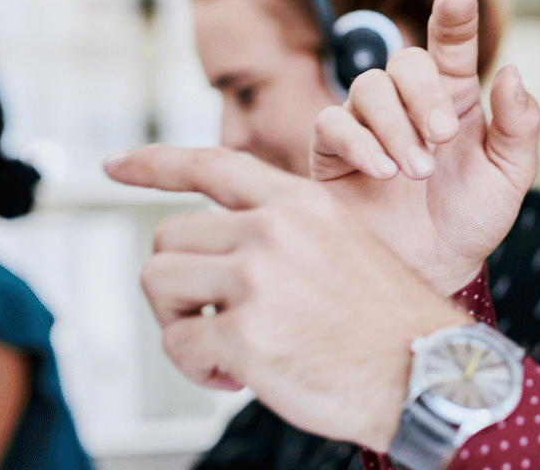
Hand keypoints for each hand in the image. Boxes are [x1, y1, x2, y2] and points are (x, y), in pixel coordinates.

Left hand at [105, 145, 467, 451]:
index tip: (113, 165)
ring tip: (224, 346)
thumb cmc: (385, 323)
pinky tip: (239, 376)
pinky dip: (197, 368)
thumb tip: (210, 251)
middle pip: (168, 238)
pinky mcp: (245, 335)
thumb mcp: (341, 244)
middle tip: (213, 318)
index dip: (153, 163)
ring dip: (179, 323)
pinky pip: (178, 346)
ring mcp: (257, 280)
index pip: (209, 163)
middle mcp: (273, 230)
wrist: (426, 375)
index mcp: (298, 202)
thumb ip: (281, 232)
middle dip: (178, 285)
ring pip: (159, 285)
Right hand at [311, 0, 539, 293]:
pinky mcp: (333, 153)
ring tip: (417, 172)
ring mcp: (369, 124)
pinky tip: (385, 173)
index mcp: (455, 98)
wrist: (434, 271)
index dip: (454, 17)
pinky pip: (333, 124)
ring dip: (396, 125)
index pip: (451, 44)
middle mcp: (409, 103)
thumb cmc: (472, 220)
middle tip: (443, 137)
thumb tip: (512, 72)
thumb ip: (519, 126)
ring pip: (368, 88)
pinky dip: (360, 143)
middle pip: (405, 61)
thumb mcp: (510, 176)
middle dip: (424, 94)